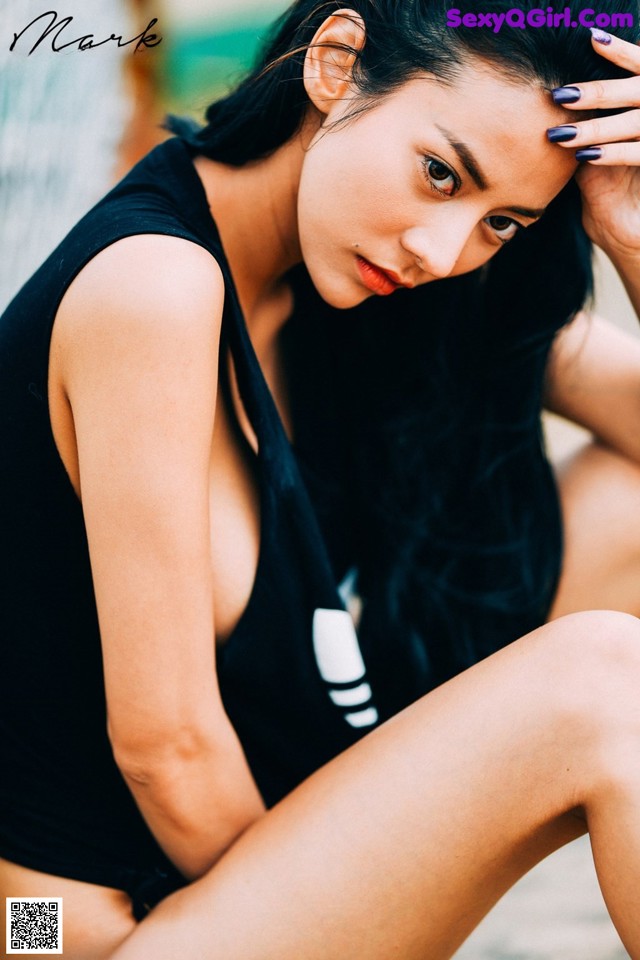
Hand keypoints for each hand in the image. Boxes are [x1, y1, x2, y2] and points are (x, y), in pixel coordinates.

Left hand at [547, 29, 639, 262]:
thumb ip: (600, 122)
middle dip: (599, 93)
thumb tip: (563, 101)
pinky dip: (613, 153)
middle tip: (560, 95)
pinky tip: (585, 157)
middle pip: (638, 91)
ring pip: (637, 122)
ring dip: (597, 127)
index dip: (621, 52)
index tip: (591, 39)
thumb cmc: (626, 188)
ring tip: (561, 135)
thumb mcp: (612, 147)